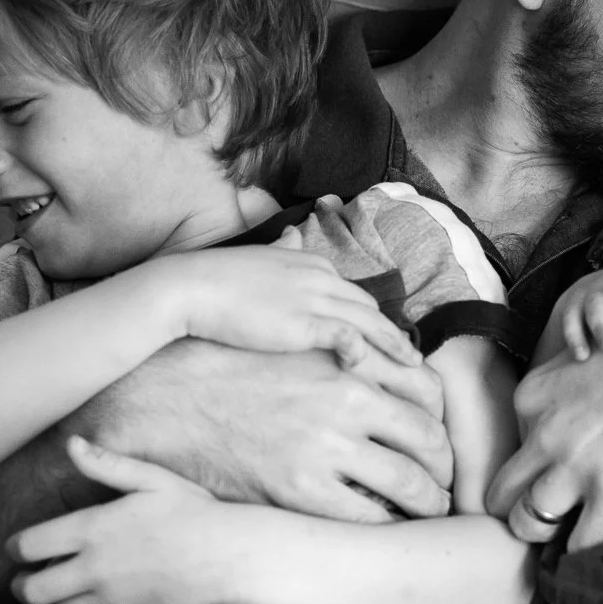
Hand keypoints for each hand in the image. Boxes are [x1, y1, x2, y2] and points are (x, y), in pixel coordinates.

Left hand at [9, 437, 231, 603]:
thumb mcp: (152, 479)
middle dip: (23, 586)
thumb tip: (72, 444)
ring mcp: (112, 598)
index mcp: (94, 529)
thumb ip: (107, 465)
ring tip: (61, 596)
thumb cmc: (194, 513)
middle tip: (28, 581)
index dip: (16, 548)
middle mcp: (95, 567)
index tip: (20, 549)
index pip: (30, 546)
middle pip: (33, 590)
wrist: (230, 557)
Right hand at [78, 339, 452, 520]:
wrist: (165, 402)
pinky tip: (384, 529)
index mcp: (348, 363)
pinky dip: (386, 528)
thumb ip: (344, 351)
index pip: (429, 393)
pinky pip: (368, 518)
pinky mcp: (300, 490)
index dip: (442, 423)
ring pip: (411, 485)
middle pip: (431, 442)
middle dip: (444, 470)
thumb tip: (386, 357)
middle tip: (443, 487)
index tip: (438, 442)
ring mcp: (324, 447)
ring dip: (428, 504)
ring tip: (426, 513)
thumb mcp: (294, 344)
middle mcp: (346, 401)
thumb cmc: (229, 369)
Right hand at [168, 237, 419, 369]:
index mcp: (311, 264)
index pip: (355, 293)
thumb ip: (281, 250)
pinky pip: (348, 338)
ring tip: (414, 369)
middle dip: (394, 333)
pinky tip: (367, 369)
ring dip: (395, 347)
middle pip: (370, 308)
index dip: (374, 317)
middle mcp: (321, 278)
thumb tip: (292, 234)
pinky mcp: (303, 323)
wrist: (187, 289)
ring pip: (370, 323)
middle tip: (415, 357)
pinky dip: (362, 352)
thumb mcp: (257, 258)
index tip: (390, 337)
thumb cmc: (215, 280)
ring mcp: (314, 299)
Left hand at [491, 268, 602, 549]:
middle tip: (557, 520)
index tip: (556, 484)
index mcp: (533, 398)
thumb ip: (570, 397)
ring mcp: (575, 469)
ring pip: (528, 526)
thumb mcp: (591, 359)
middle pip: (502, 496)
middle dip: (525, 512)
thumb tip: (581, 430)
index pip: (512, 455)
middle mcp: (542, 435)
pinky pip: (582, 548)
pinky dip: (590, 555)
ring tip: (578, 538)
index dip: (534, 475)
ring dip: (551, 537)